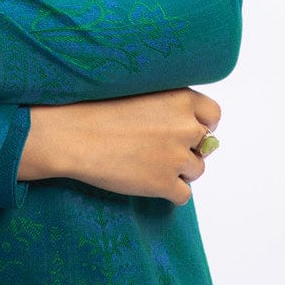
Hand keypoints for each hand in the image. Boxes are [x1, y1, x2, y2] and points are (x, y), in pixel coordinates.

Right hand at [22, 88, 221, 205]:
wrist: (72, 134)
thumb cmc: (97, 107)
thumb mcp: (139, 90)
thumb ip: (167, 103)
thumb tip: (189, 123)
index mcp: (181, 98)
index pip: (213, 115)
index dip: (200, 123)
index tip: (184, 129)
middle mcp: (185, 127)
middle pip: (204, 145)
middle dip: (187, 147)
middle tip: (158, 147)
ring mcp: (176, 157)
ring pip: (196, 170)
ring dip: (178, 170)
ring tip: (148, 163)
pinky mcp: (164, 184)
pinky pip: (183, 195)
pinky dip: (168, 191)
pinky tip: (147, 181)